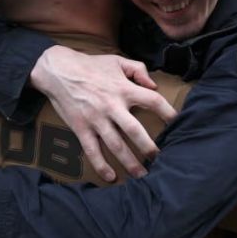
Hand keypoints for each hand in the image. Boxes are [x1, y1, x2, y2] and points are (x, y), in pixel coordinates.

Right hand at [30, 45, 177, 181]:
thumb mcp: (117, 60)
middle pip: (135, 130)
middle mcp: (112, 106)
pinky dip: (101, 165)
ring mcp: (96, 119)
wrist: (58, 70)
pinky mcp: (81, 128)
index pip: (153, 101)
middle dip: (149, 147)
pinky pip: (92, 150)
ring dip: (130, 162)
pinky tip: (111, 177)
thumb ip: (138, 69)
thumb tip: (154, 85)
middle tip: (160, 160)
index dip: (168, 113)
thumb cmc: (90, 65)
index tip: (178, 124)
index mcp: (124, 89)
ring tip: (142, 176)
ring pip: (116, 145)